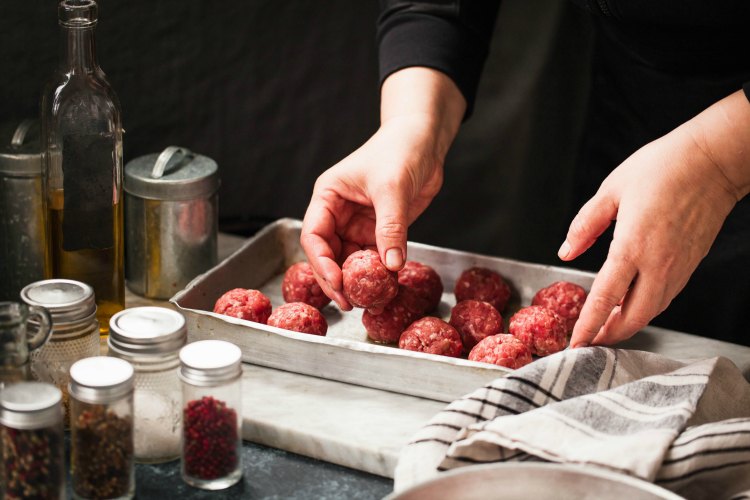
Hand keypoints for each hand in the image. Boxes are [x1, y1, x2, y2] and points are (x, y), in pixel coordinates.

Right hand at [301, 117, 444, 309]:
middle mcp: (338, 212)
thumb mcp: (393, 188)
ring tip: (366, 300)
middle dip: (336, 279)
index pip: (314, 235)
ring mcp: (357, 223)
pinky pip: (373, 257)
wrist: (425, 140)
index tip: (337, 282)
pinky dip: (377, 273)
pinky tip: (384, 287)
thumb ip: (391, 227)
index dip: (322, 262)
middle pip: (328, 253)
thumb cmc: (401, 150)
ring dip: (357, 279)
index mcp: (328, 196)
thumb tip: (391, 265)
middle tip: (348, 303)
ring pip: (350, 259)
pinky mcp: (379, 230)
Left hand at [561, 96, 749, 345]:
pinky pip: (666, 297)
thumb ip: (585, 225)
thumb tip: (566, 251)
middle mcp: (658, 264)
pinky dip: (646, 309)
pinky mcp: (691, 264)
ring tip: (606, 327)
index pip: (605, 298)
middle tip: (589, 340)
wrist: (713, 161)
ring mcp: (678, 266)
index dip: (588, 325)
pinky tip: (632, 304)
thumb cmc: (663, 168)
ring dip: (628, 324)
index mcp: (632, 246)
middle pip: (633, 317)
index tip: (576, 343)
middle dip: (609, 335)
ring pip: (652, 311)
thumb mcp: (611, 190)